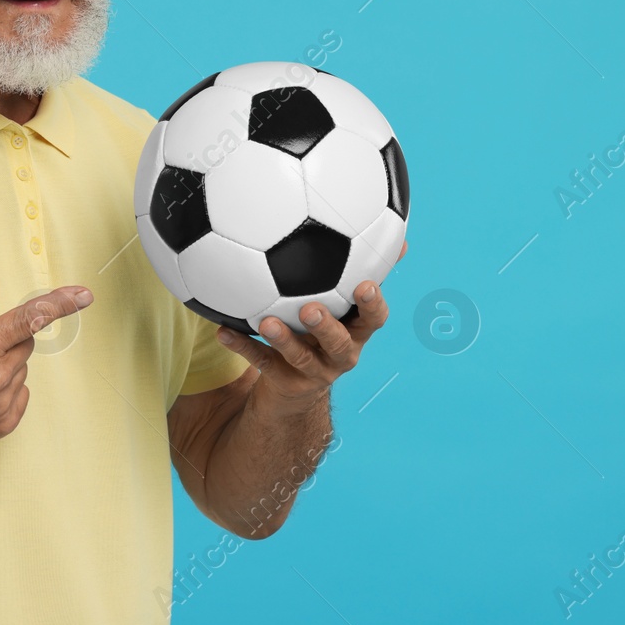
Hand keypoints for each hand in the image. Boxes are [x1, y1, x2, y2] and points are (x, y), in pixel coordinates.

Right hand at [0, 279, 92, 445]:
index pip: (31, 318)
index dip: (60, 303)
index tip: (85, 295)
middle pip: (26, 343)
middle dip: (7, 339)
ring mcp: (1, 404)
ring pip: (22, 368)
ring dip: (5, 365)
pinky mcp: (3, 424)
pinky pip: (21, 394)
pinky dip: (6, 388)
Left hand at [215, 240, 404, 403]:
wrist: (299, 384)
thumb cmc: (326, 329)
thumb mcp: (348, 306)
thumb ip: (368, 271)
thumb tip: (400, 239)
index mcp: (356, 332)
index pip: (374, 320)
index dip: (373, 305)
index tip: (365, 286)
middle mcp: (339, 354)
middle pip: (338, 343)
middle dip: (326, 327)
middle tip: (310, 308)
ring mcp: (312, 371)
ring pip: (300, 357)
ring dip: (284, 339)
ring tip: (267, 322)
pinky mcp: (283, 380)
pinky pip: (261, 362)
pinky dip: (243, 346)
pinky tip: (224, 331)